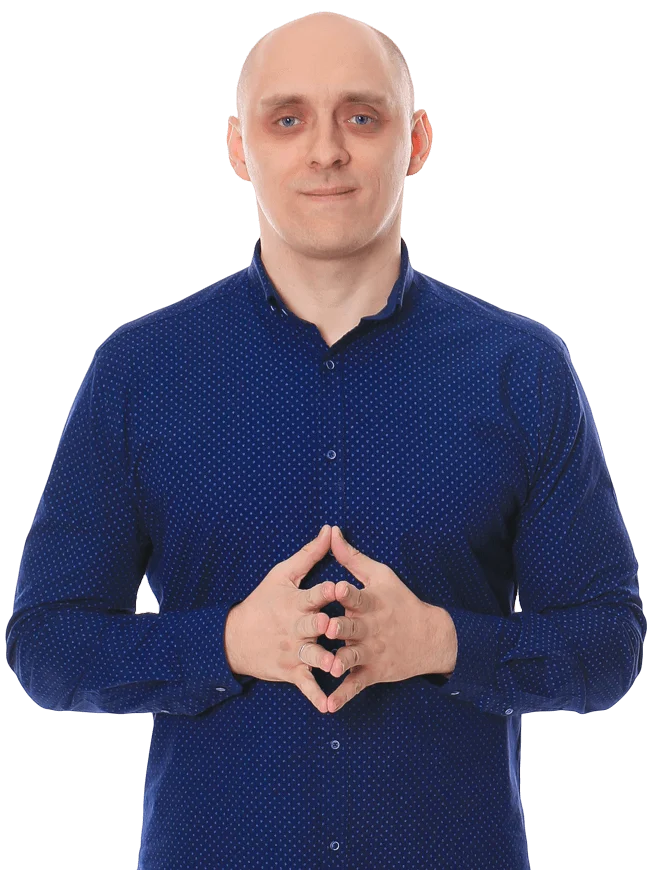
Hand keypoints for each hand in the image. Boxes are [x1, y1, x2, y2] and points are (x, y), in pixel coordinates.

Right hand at [224, 525, 339, 713]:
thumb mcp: (282, 574)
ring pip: (312, 657)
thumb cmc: (264, 601)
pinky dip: (317, 697)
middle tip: (333, 625)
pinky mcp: (292, 671)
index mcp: (296, 602)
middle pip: (312, 626)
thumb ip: (310, 554)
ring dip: (324, 661)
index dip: (326, 591)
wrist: (236, 637)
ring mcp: (294, 651)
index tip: (340, 585)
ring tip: (337, 666)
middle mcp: (296, 627)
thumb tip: (329, 530)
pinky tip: (330, 707)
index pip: (313, 594)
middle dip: (323, 625)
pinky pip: (307, 686)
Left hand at [323, 526, 457, 712]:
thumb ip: (352, 557)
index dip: (347, 592)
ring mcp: (371, 652)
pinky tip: (328, 707)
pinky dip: (343, 696)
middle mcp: (369, 628)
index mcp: (370, 603)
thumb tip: (331, 531)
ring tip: (328, 667)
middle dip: (340, 628)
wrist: (429, 637)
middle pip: (352, 628)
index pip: (358, 595)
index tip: (336, 587)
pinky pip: (355, 686)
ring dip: (340, 662)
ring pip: (352, 658)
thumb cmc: (399, 600)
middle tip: (328, 628)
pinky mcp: (372, 673)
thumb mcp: (380, 575)